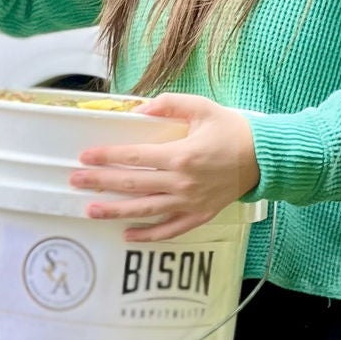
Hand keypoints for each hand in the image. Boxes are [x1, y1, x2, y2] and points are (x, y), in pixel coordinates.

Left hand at [68, 91, 259, 241]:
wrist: (266, 158)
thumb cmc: (232, 130)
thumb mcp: (202, 107)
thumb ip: (169, 104)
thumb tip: (138, 110)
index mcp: (182, 154)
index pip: (135, 156)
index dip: (108, 156)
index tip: (85, 156)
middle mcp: (183, 182)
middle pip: (133, 184)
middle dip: (101, 183)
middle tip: (75, 181)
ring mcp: (191, 202)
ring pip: (146, 210)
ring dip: (115, 211)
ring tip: (90, 210)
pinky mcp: (200, 215)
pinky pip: (170, 229)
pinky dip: (148, 234)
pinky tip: (127, 234)